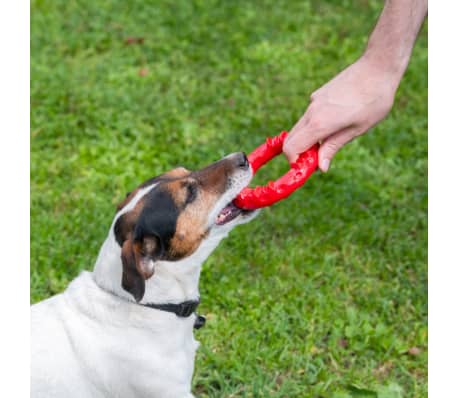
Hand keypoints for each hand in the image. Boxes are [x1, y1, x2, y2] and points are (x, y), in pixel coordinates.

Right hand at [283, 55, 400, 171]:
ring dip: (308, 139)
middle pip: (291, 139)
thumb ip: (333, 147)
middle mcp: (312, 112)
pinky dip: (314, 126)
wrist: (377, 67)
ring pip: (300, 127)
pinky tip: (337, 122)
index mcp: (320, 123)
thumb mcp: (356, 129)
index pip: (292, 148)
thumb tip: (321, 167)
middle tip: (317, 159)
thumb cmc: (373, 100)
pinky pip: (309, 116)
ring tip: (332, 140)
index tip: (307, 167)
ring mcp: (314, 101)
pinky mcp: (318, 95)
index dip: (294, 161)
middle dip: (299, 152)